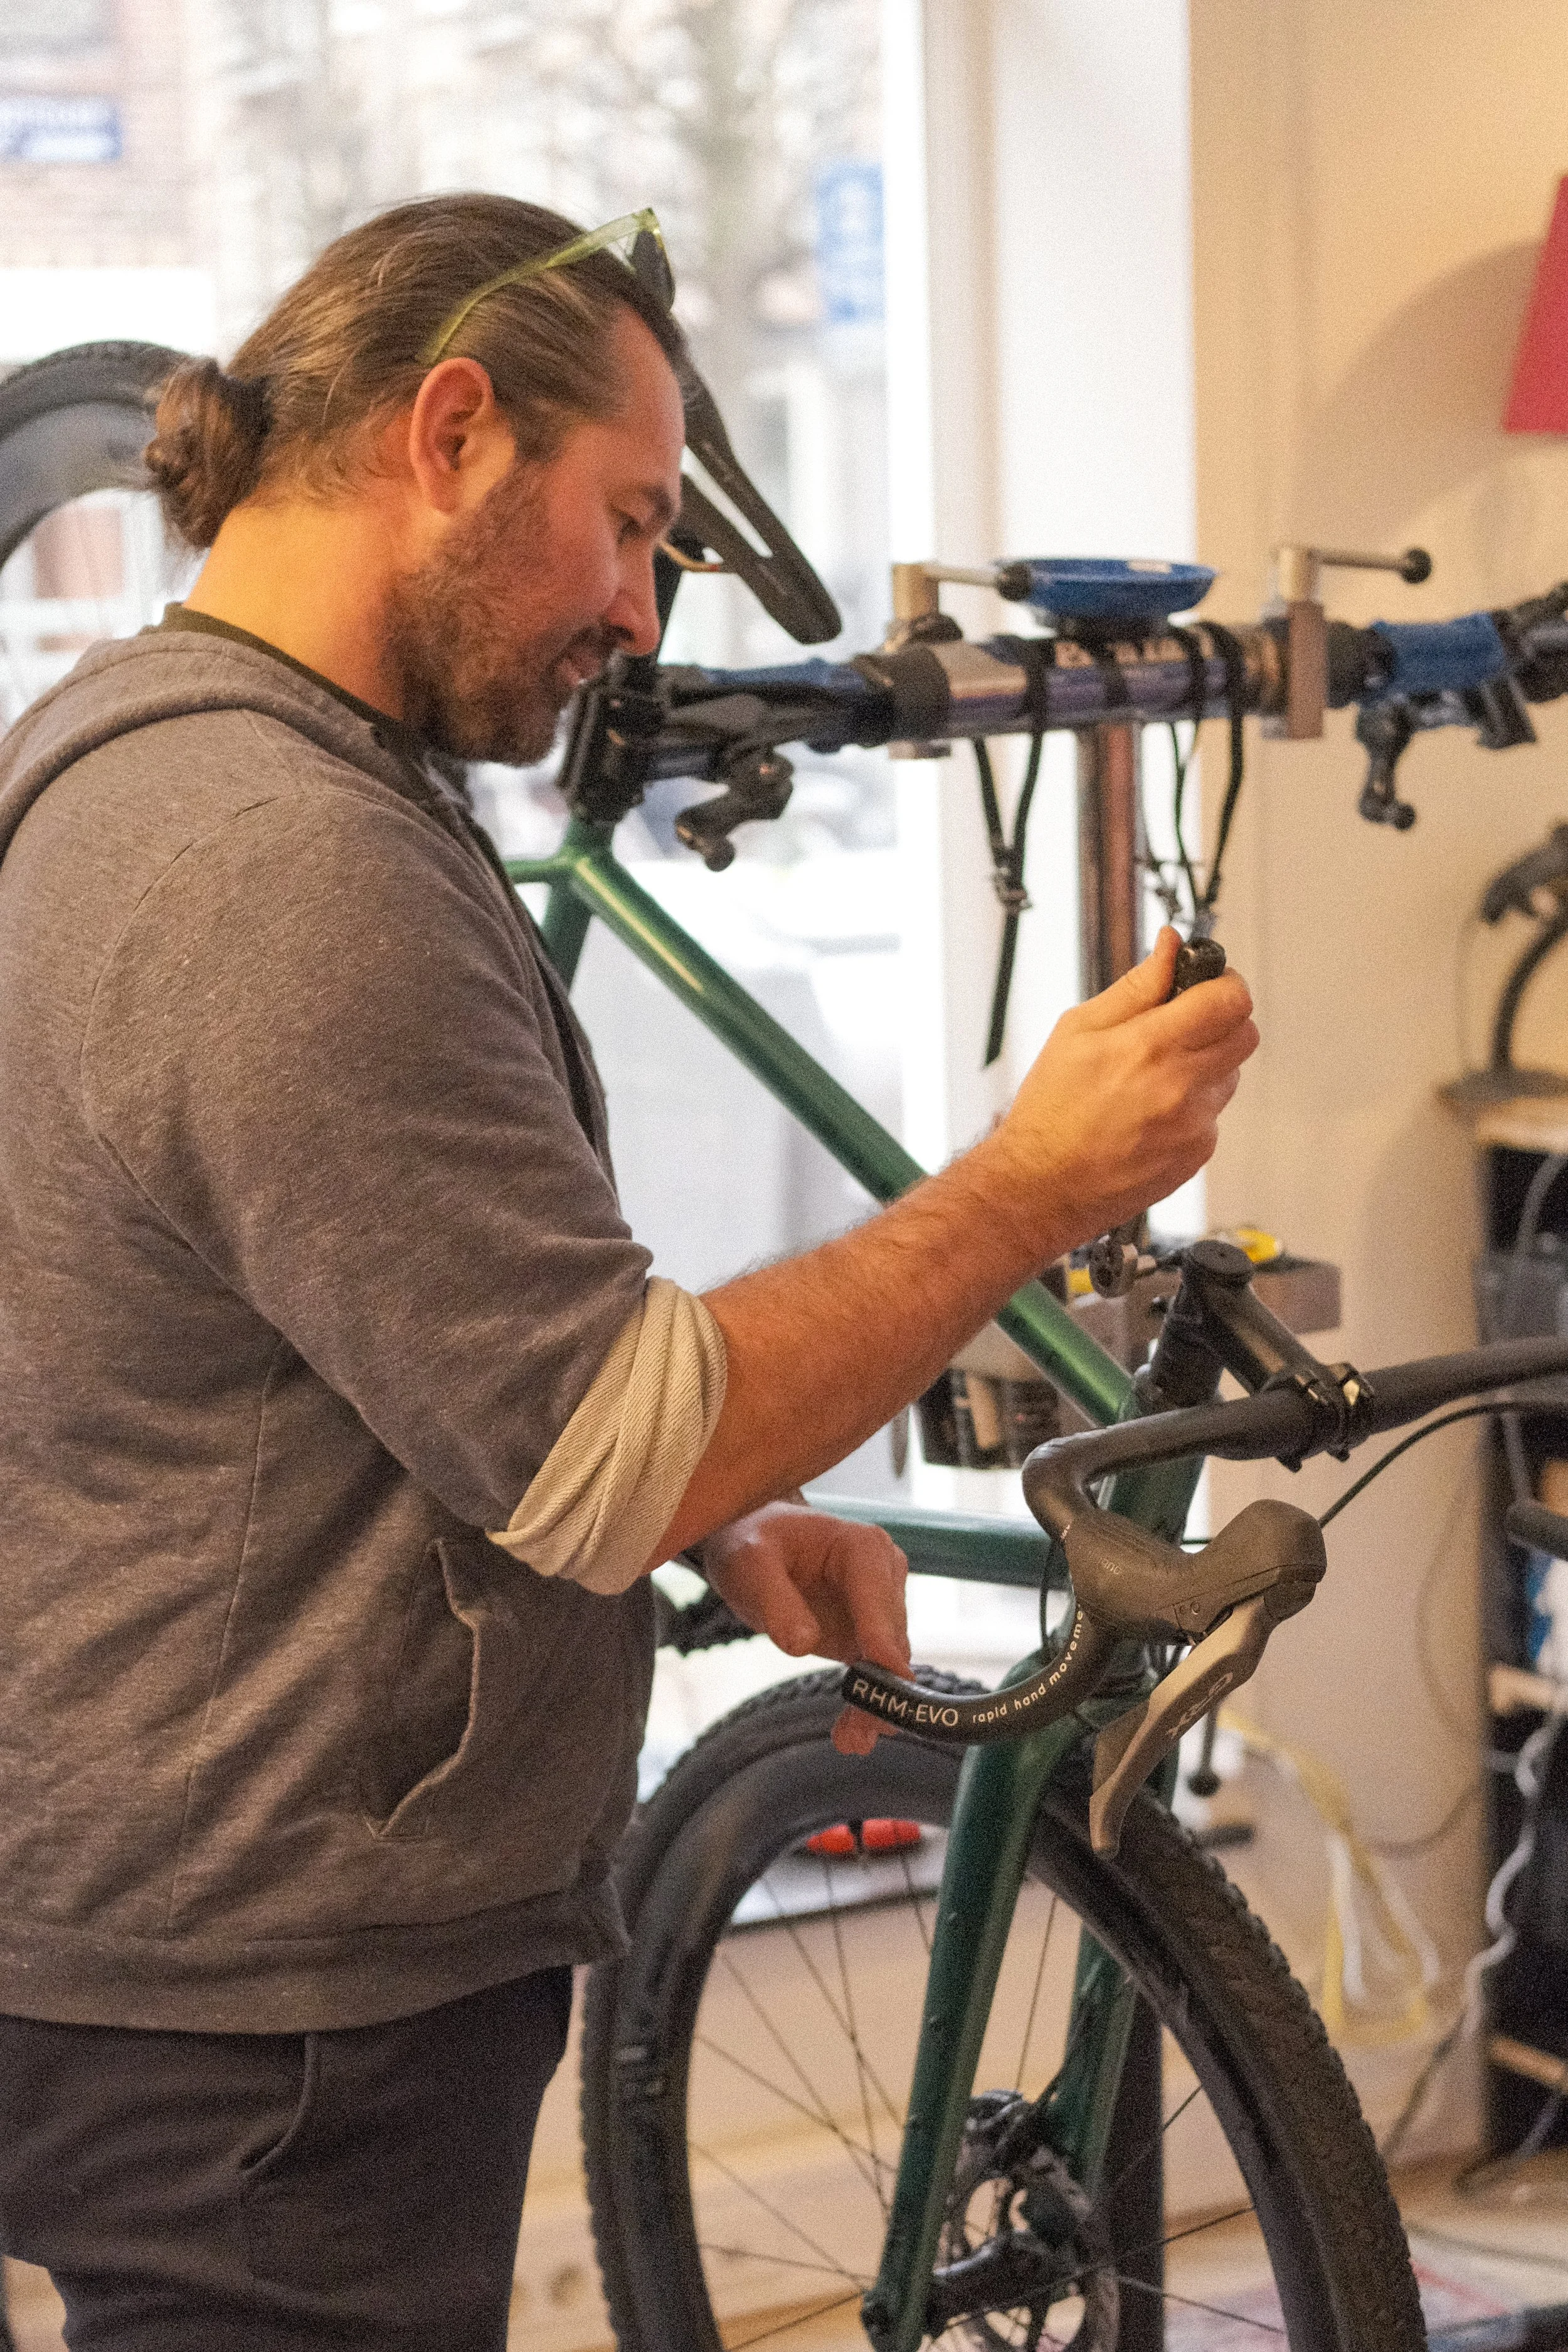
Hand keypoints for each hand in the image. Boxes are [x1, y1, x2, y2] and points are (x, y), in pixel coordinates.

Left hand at [699, 1503, 910, 1756]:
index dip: (883, 1638)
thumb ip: (776, 1601)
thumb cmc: (752, 1543)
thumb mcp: (751, 1565)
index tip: (890, 1676)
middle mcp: (884, 1575)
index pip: (878, 1597)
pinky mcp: (867, 1635)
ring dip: (873, 1704)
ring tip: (849, 1741)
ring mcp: (880, 1607)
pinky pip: (873, 1674)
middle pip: (890, 1638)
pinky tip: (850, 1734)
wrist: (752, 1543)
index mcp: (862, 1547)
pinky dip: (864, 1704)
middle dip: (878, 1686)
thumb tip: (802, 1644)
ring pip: (888, 1664)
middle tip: (858, 1731)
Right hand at [986, 928, 1257, 1248]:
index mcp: (1150, 1046)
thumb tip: (1171, 947)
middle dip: (1221, 1019)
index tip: (1205, 984)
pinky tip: (1150, 1112)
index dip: (1224, 982)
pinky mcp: (1197, 1153)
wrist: (1042, 1186)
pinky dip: (1193, 1105)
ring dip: (1206, 1064)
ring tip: (1155, 1076)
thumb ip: (1135, 986)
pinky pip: (1214, 1114)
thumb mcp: (1077, 1031)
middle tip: (1184, 1024)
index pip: (1230, 999)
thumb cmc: (1050, 1111)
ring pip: (1231, 1074)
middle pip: (1245, 1033)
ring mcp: (1195, 1124)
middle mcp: (1181, 1086)